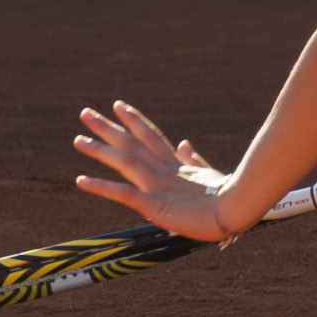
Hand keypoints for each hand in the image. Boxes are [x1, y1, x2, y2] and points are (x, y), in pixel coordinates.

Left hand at [73, 101, 232, 239]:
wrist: (238, 210)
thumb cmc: (230, 196)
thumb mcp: (210, 175)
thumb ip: (194, 159)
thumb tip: (184, 142)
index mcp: (177, 165)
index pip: (150, 137)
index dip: (134, 121)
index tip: (119, 106)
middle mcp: (164, 170)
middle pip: (131, 143)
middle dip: (108, 127)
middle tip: (86, 112)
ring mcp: (158, 186)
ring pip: (124, 161)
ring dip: (100, 150)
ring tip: (78, 139)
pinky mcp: (154, 205)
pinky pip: (123, 193)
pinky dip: (101, 186)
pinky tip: (81, 180)